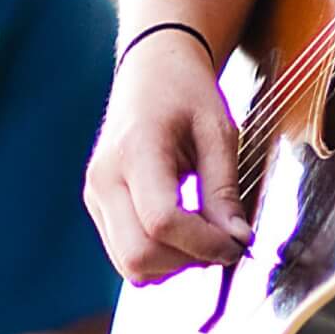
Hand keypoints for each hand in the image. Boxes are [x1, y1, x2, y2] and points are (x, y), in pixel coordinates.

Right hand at [83, 33, 251, 284]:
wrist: (151, 69)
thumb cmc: (186, 91)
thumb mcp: (217, 130)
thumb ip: (224, 189)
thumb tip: (237, 241)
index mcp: (135, 149)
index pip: (162, 221)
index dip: (205, 243)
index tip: (238, 242)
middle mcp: (104, 177)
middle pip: (138, 255)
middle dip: (188, 261)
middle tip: (224, 242)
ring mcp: (95, 195)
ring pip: (129, 264)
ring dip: (174, 263)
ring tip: (204, 230)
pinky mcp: (98, 207)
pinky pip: (125, 254)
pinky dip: (159, 256)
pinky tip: (183, 229)